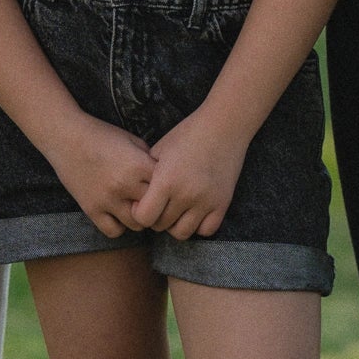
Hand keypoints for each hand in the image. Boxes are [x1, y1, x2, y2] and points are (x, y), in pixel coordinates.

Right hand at [47, 114, 157, 238]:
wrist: (67, 137)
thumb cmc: (101, 134)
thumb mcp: (131, 139)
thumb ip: (148, 158)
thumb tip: (162, 175)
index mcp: (137, 164)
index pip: (165, 186)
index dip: (166, 185)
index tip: (163, 184)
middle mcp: (125, 185)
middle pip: (154, 207)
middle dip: (155, 203)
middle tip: (152, 199)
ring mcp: (108, 200)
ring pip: (137, 224)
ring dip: (139, 217)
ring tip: (135, 206)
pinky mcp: (92, 210)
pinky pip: (114, 231)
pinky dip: (119, 225)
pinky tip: (117, 213)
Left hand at [130, 107, 246, 239]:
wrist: (223, 125)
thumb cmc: (188, 134)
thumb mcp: (161, 148)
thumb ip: (147, 174)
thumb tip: (135, 198)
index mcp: (166, 180)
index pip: (144, 217)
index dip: (139, 212)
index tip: (142, 203)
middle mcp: (186, 194)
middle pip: (161, 226)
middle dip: (156, 216)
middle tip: (159, 203)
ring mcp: (206, 201)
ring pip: (182, 233)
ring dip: (175, 224)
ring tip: (175, 208)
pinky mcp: (222, 204)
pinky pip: (205, 231)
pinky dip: (197, 225)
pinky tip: (194, 211)